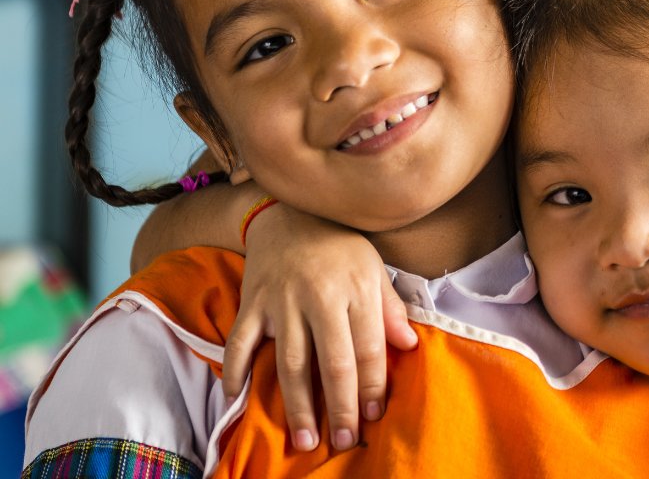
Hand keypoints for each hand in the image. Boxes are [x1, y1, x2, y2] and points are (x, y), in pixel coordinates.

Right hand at [222, 204, 417, 451]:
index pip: (368, 349)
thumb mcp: (373, 267)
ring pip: (290, 363)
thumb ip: (390, 308)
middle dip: (340, 408)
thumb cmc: (339, 245)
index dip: (373, 387)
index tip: (374, 415)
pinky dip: (234, 370)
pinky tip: (236, 397)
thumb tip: (408, 346)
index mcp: (355, 288)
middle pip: (332, 364)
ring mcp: (282, 301)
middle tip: (343, 441)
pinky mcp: (252, 302)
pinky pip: (240, 342)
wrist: (290, 213)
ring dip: (297, 406)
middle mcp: (319, 296)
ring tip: (305, 438)